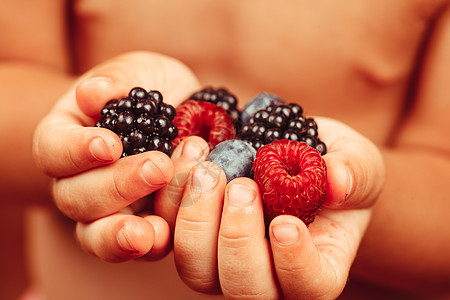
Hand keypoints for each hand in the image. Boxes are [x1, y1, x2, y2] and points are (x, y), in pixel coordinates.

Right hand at [32, 51, 199, 261]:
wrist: (184, 112)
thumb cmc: (151, 89)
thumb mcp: (140, 72)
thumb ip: (118, 81)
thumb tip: (92, 93)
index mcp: (69, 138)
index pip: (54, 149)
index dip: (76, 151)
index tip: (109, 144)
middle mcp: (80, 179)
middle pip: (75, 197)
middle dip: (116, 186)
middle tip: (158, 167)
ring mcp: (109, 209)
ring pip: (95, 234)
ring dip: (121, 234)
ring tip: (149, 231)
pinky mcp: (141, 226)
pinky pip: (135, 247)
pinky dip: (149, 246)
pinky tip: (165, 237)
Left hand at [168, 117, 384, 298]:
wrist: (293, 156)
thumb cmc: (330, 167)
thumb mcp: (357, 161)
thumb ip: (354, 173)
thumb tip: (337, 181)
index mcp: (319, 267)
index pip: (310, 287)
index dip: (295, 263)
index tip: (284, 222)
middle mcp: (268, 276)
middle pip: (245, 289)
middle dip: (238, 238)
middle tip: (241, 186)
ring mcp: (224, 260)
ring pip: (197, 270)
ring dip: (197, 220)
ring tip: (209, 169)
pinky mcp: (194, 236)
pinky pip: (169, 233)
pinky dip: (172, 197)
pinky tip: (191, 154)